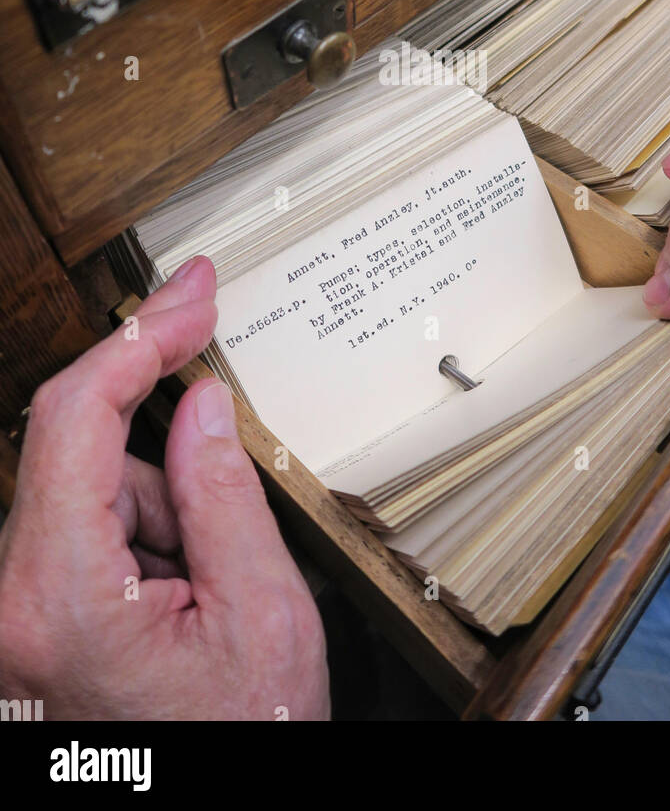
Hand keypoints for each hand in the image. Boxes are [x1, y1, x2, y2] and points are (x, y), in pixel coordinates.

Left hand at [0, 256, 328, 719]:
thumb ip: (223, 492)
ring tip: (205, 597)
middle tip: (224, 510)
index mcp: (57, 596)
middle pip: (82, 454)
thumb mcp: (261, 613)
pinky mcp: (27, 613)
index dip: (140, 338)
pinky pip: (83, 527)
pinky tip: (178, 601)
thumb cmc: (239, 740)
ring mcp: (14, 610)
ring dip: (159, 511)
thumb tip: (202, 402)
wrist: (212, 806)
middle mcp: (11, 601)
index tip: (191, 294)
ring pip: (89, 490)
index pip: (75, 417)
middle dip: (168, 468)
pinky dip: (142, 537)